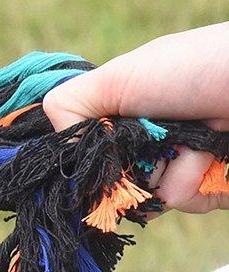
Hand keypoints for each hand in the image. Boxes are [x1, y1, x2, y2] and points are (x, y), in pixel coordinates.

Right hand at [44, 22, 228, 211]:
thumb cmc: (200, 67)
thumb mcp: (122, 76)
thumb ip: (73, 106)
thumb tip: (59, 148)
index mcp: (130, 109)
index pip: (90, 150)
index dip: (88, 159)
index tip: (94, 156)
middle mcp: (156, 136)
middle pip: (117, 182)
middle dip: (133, 167)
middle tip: (159, 137)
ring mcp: (188, 160)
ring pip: (155, 199)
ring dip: (177, 172)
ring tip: (204, 138)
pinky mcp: (215, 183)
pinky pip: (191, 204)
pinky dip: (205, 184)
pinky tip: (220, 157)